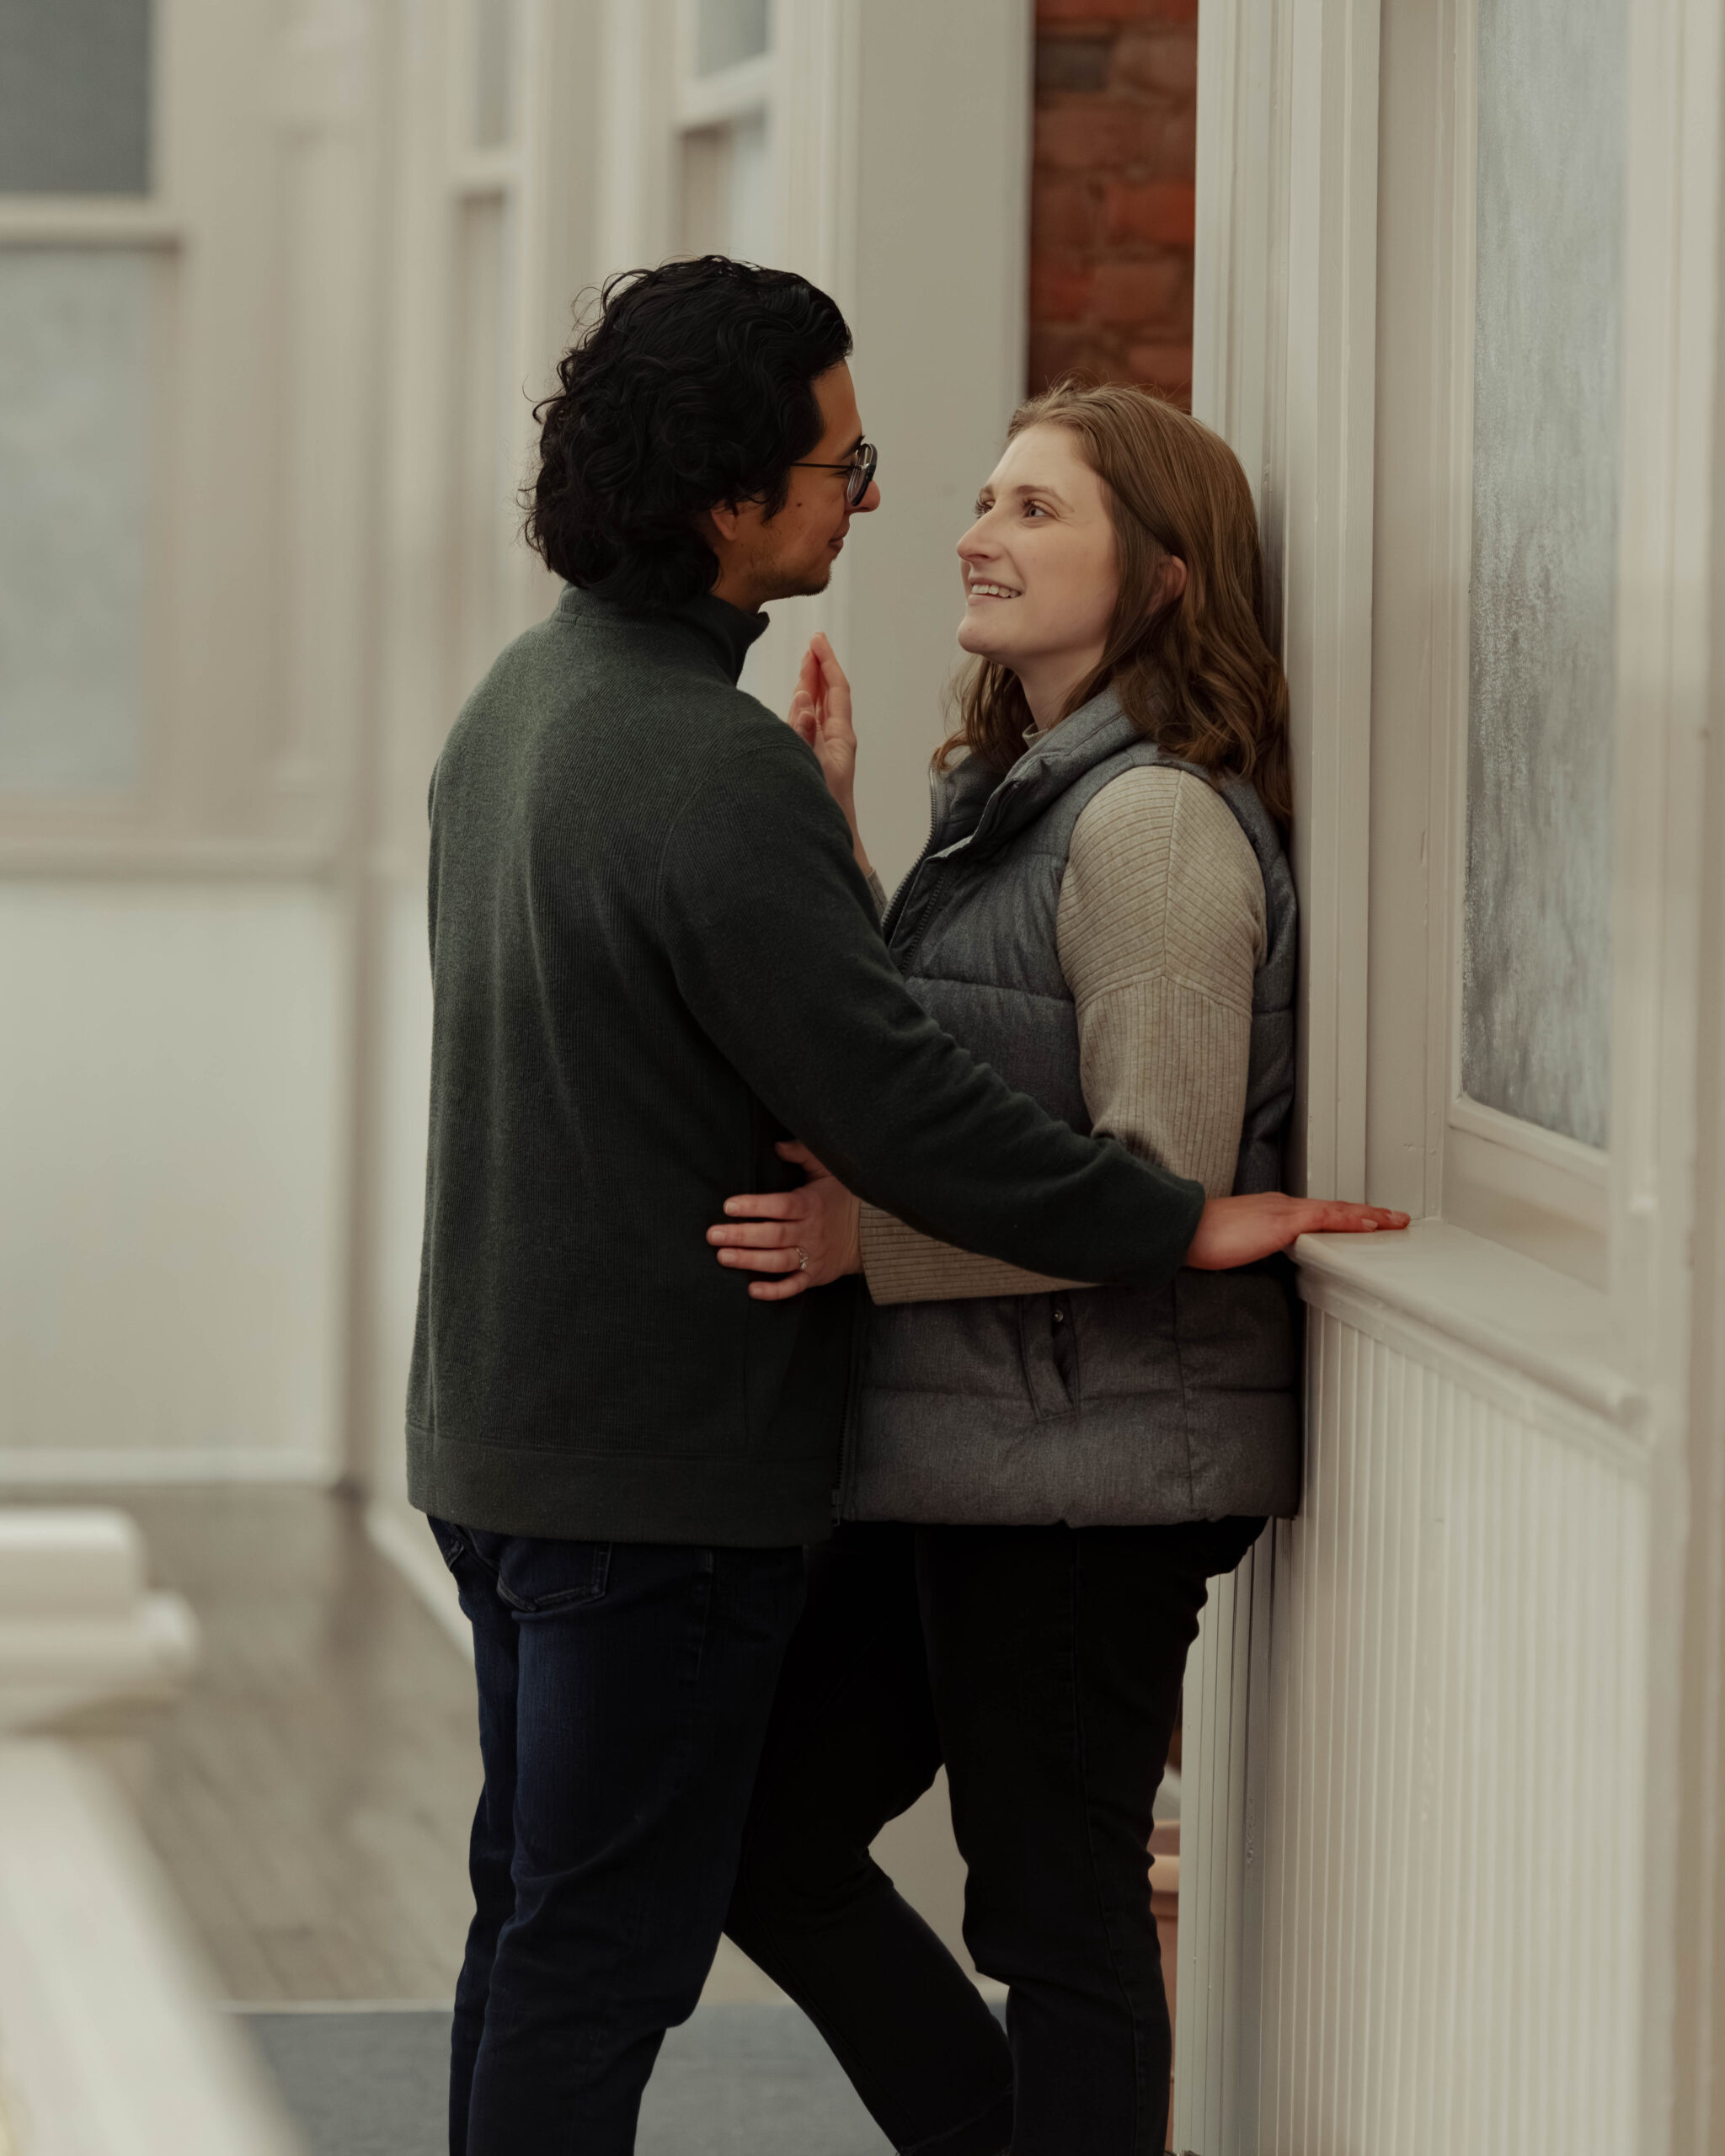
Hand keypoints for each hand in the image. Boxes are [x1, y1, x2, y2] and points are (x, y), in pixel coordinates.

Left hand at [706, 1140, 862, 1300]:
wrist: (871, 1232)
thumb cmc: (841, 1198)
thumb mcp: (828, 1170)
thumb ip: (802, 1154)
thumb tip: (777, 1144)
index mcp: (812, 1205)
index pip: (781, 1206)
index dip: (755, 1206)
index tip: (729, 1206)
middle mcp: (811, 1232)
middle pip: (774, 1235)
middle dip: (742, 1236)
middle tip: (713, 1235)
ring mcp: (813, 1256)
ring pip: (779, 1261)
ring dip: (750, 1261)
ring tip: (723, 1257)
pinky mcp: (815, 1275)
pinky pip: (794, 1287)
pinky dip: (774, 1291)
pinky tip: (752, 1291)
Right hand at [787, 634, 870, 875]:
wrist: (832, 846)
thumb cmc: (825, 813)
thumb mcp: (814, 769)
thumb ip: (805, 734)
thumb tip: (804, 701)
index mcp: (840, 739)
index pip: (836, 691)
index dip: (826, 663)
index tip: (817, 640)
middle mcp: (834, 742)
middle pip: (828, 696)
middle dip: (819, 668)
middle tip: (812, 643)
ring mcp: (823, 752)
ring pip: (817, 710)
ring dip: (810, 685)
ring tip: (806, 662)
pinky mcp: (811, 763)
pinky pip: (807, 728)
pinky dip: (801, 709)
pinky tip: (797, 701)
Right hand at [1185, 1193, 1410, 1269]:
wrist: (1184, 1229)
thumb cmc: (1201, 1240)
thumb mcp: (1238, 1246)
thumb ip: (1257, 1248)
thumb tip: (1267, 1258)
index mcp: (1274, 1213)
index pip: (1320, 1215)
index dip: (1346, 1218)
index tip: (1368, 1223)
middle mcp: (1284, 1206)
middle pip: (1336, 1209)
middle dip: (1368, 1214)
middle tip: (1396, 1219)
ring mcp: (1284, 1212)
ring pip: (1337, 1211)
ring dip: (1368, 1216)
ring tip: (1395, 1221)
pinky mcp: (1282, 1222)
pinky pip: (1324, 1219)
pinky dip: (1349, 1220)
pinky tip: (1369, 1225)